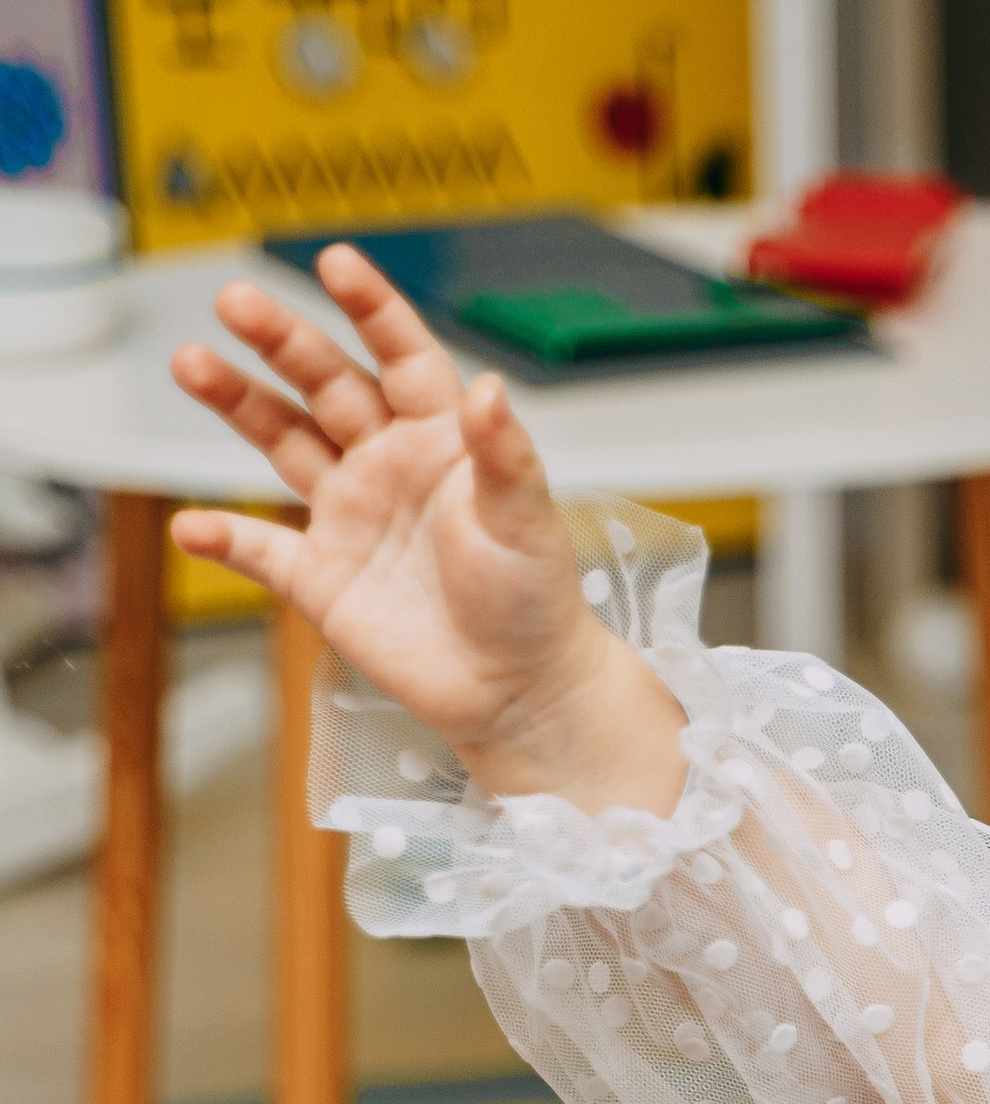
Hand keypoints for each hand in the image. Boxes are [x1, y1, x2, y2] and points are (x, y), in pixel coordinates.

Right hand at [169, 243, 685, 812]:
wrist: (519, 692)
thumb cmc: (534, 600)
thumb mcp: (526, 519)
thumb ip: (503, 454)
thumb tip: (490, 389)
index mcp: (439, 439)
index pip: (400, 356)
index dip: (371, 308)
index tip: (335, 262)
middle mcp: (386, 464)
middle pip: (325, 385)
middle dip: (280, 341)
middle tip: (234, 299)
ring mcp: (350, 516)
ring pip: (283, 442)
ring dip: (237, 404)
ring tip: (191, 362)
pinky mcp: (324, 579)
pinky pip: (262, 550)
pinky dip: (225, 538)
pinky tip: (191, 527)